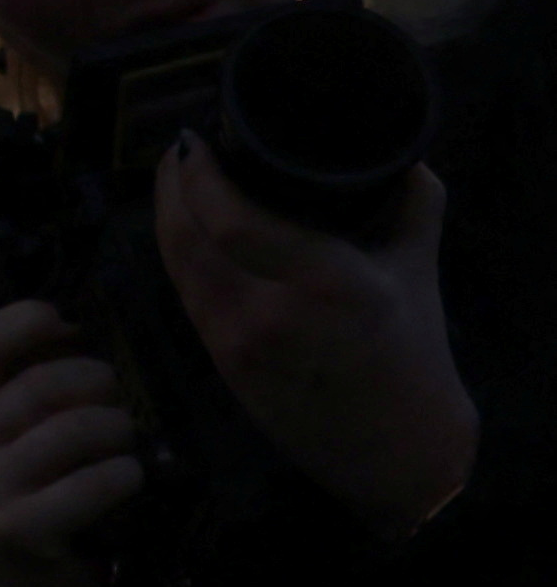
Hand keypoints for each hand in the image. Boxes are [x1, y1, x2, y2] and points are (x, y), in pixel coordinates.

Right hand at [0, 295, 143, 586]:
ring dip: (121, 433)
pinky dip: (126, 476)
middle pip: (46, 382)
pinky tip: (126, 484)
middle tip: (117, 405)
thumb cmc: (15, 507)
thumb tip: (78, 329)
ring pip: (80, 429)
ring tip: (124, 448)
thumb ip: (18, 393)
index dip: (27, 321)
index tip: (70, 325)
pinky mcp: (19, 529)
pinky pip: (98, 481)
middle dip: (101, 385)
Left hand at [152, 147, 475, 533]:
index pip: (233, 221)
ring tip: (177, 174)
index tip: (195, 138)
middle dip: (174, 183)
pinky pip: (183, 288)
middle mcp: (270, 315)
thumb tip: (401, 152)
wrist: (394, 448)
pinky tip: (180, 223)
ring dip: (167, 212)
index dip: (199, 175)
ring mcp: (235, 341)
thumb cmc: (412, 355)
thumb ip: (411, 204)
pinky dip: (176, 248)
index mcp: (328, 287)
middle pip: (189, 234)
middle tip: (182, 145)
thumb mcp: (418, 271)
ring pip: (175, 261)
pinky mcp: (217, 359)